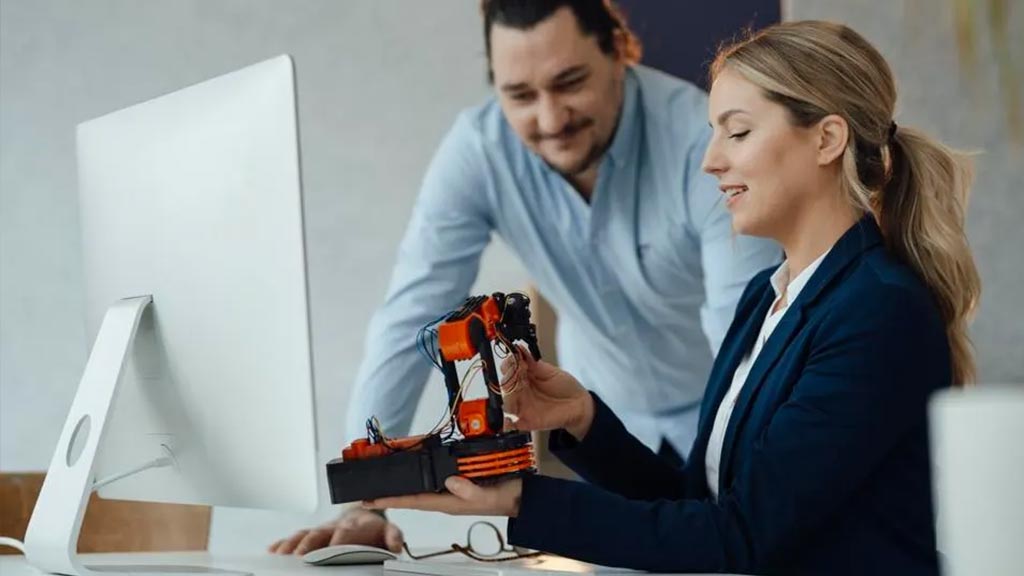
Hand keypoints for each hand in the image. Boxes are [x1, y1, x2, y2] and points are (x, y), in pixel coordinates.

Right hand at [267, 507, 403, 554]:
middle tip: (302, 554)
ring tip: (283, 553)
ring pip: (307, 534)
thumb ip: (394, 537)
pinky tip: (273, 550)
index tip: (334, 547)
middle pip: (322, 533)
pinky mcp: (313, 534)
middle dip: (312, 543)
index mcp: (357, 525)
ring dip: (295, 543)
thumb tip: (397, 546)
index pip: (348, 532)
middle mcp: (337, 526)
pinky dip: (284, 542)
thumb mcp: (389, 531)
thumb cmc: (374, 530)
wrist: (362, 514)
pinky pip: (297, 536)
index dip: (342, 539)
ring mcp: (324, 530)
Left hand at [364, 476, 522, 517]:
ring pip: (419, 484)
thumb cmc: (505, 497)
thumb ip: (471, 490)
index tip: (368, 499)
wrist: (522, 496)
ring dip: (401, 480)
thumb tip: (450, 482)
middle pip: (411, 493)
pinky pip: (432, 474)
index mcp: (448, 502)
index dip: (389, 500)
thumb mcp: (489, 494)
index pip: (413, 501)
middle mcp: (445, 495)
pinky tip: (412, 461)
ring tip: (382, 473)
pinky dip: (419, 468)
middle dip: (388, 491)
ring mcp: (450, 488)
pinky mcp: (457, 479)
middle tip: (366, 485)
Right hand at [500, 346, 594, 439]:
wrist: (579, 405)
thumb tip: (520, 349)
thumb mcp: (551, 372)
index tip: (515, 360)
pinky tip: (511, 417)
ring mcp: (522, 406)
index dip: (509, 364)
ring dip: (508, 396)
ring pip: (506, 402)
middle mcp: (521, 391)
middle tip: (518, 373)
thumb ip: (534, 364)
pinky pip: (510, 424)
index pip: (508, 369)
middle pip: (505, 385)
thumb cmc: (567, 388)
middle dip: (509, 378)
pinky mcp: (526, 421)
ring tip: (517, 390)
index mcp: (524, 377)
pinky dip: (507, 422)